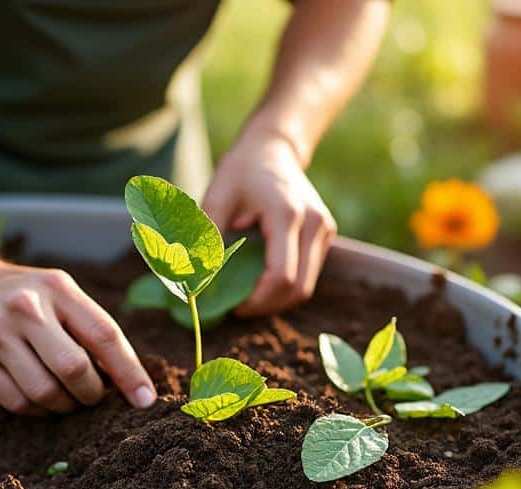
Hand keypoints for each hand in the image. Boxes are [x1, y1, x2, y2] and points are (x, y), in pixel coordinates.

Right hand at [0, 249, 156, 414]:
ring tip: (67, 399)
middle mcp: (23, 307)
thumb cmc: (25, 297)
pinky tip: (41, 400)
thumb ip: (91, 328)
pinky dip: (37, 410)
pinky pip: (17, 402)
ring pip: (44, 392)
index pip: (104, 335)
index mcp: (56, 288)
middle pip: (74, 369)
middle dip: (92, 394)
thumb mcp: (60, 294)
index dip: (130, 373)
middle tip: (94, 397)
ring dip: (65, 406)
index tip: (145, 400)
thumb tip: (132, 383)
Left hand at [201, 128, 335, 315]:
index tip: (233, 306)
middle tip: (239, 308)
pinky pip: (309, 274)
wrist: (273, 148)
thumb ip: (206, 238)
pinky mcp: (325, 235)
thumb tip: (195, 280)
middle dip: (267, 306)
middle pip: (299, 289)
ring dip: (278, 300)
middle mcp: (314, 224)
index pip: (282, 275)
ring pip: (307, 286)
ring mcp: (324, 230)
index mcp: (287, 214)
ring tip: (250, 297)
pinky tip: (263, 282)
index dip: (258, 301)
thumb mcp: (217, 197)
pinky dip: (286, 287)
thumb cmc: (241, 170)